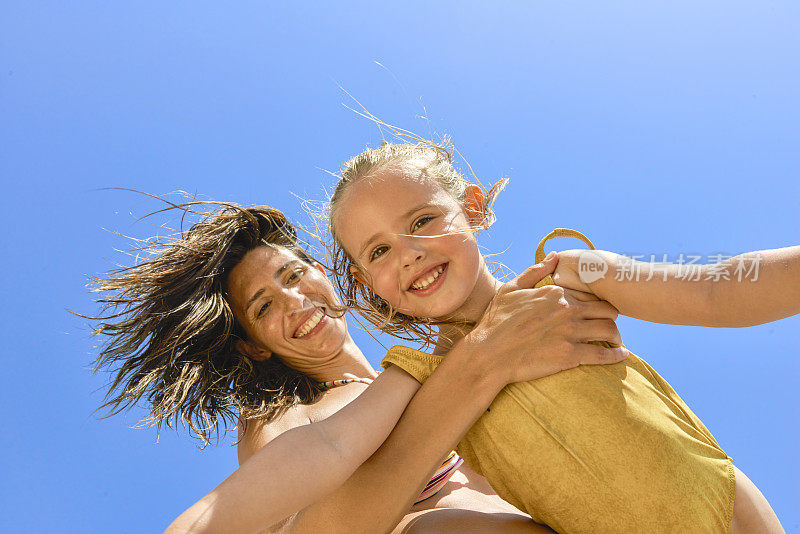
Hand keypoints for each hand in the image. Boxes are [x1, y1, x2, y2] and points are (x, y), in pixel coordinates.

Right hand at [465, 252, 627, 384]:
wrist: (489, 353)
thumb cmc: (497, 320)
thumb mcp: (512, 288)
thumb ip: (536, 271)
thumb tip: (555, 256)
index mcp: (556, 293)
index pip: (590, 293)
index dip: (597, 300)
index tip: (598, 308)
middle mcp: (567, 310)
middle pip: (606, 310)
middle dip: (611, 317)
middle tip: (609, 324)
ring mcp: (571, 333)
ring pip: (609, 330)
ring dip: (616, 336)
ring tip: (615, 341)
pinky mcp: (570, 355)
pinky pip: (603, 354)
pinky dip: (616, 355)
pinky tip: (621, 355)